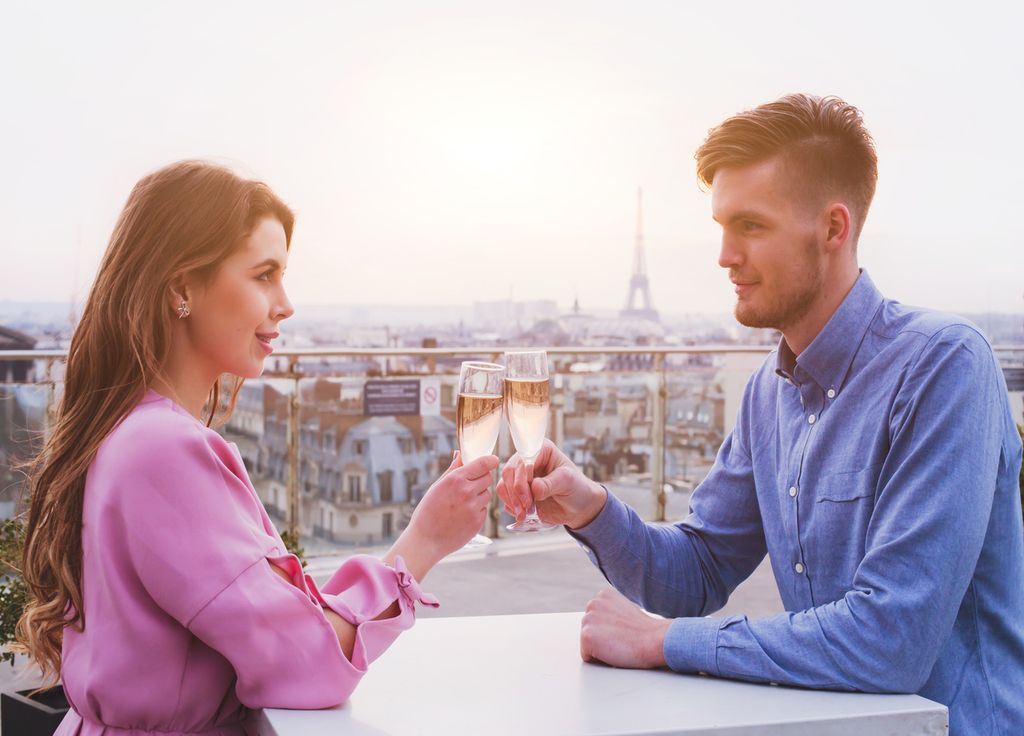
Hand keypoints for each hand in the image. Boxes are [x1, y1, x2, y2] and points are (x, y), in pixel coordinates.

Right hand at [386, 451, 498, 579]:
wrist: (426, 540)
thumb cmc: (428, 511)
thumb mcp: (437, 486)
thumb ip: (453, 469)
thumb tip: (460, 453)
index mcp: (455, 480)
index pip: (482, 464)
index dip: (490, 460)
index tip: (493, 460)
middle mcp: (467, 492)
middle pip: (487, 478)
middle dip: (481, 479)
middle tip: (469, 485)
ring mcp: (474, 507)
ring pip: (487, 494)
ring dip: (479, 495)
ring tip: (462, 503)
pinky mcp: (478, 521)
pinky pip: (484, 509)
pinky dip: (477, 509)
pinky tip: (462, 515)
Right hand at [495, 439, 606, 528]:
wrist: (578, 507)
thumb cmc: (577, 488)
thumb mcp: (568, 482)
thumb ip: (550, 484)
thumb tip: (534, 488)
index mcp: (540, 450)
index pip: (523, 460)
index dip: (522, 479)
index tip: (529, 497)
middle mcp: (527, 460)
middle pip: (509, 472)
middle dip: (516, 493)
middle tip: (526, 508)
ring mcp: (520, 476)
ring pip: (503, 485)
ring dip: (512, 502)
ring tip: (524, 514)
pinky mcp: (517, 491)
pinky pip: (505, 498)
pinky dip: (512, 507)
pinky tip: (523, 514)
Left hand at [580, 588, 670, 668]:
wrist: (655, 640)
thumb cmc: (646, 631)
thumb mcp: (627, 611)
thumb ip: (612, 613)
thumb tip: (607, 623)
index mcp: (603, 596)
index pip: (596, 622)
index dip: (610, 632)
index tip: (624, 632)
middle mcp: (593, 603)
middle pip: (589, 632)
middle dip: (603, 639)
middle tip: (623, 639)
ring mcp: (588, 619)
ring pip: (587, 644)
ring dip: (601, 649)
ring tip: (619, 644)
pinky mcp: (586, 636)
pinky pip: (586, 657)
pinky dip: (600, 660)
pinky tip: (615, 652)